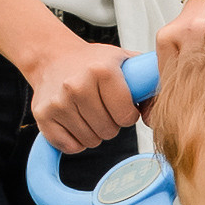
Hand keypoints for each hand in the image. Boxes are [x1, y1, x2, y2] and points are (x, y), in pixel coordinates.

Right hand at [27, 21, 138, 152]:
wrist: (52, 57)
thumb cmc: (92, 62)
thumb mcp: (123, 61)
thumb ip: (147, 82)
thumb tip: (161, 110)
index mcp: (102, 70)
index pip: (126, 116)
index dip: (128, 115)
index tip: (122, 107)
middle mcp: (77, 85)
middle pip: (109, 131)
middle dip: (111, 124)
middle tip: (103, 108)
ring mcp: (58, 102)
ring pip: (90, 141)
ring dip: (94, 132)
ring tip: (89, 112)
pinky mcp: (43, 115)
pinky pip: (69, 146)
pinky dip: (75, 140)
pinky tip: (75, 121)